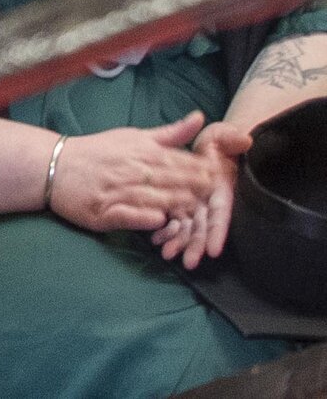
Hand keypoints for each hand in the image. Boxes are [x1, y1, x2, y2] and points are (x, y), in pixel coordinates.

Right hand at [47, 117, 226, 237]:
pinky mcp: (105, 212)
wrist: (55, 167)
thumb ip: (170, 133)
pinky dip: (144, 218)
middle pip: (169, 179)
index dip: (199, 167)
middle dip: (193, 184)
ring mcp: (117, 192)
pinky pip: (128, 216)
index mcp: (140, 152)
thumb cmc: (99, 152)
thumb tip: (201, 117)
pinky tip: (159, 221)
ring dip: (175, 202)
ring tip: (194, 207)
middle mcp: (131, 171)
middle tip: (214, 189)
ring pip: (153, 198)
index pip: (177, 160)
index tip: (218, 170)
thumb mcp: (133, 136)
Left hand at [160, 124, 253, 268]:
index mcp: (221, 190)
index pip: (220, 215)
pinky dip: (166, 230)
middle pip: (203, 227)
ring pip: (188, 227)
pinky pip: (174, 220)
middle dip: (196, 245)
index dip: (217, 232)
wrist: (206, 144)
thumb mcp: (223, 138)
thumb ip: (232, 139)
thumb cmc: (218, 143)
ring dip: (179, 242)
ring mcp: (195, 204)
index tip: (213, 250)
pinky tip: (156, 240)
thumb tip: (245, 139)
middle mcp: (208, 201)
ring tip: (167, 254)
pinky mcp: (181, 203)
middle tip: (188, 263)